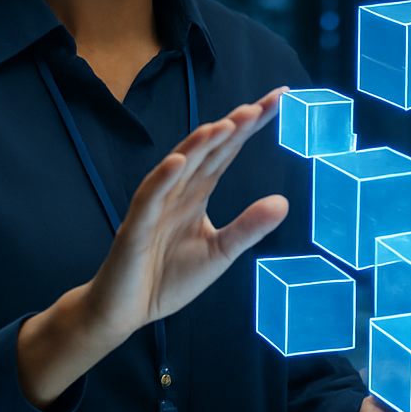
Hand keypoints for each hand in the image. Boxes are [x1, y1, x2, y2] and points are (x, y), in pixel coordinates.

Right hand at [82, 86, 289, 338]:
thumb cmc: (170, 277)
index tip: (277, 101)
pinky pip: (149, 197)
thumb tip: (283, 202)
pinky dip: (163, 178)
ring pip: (179, 166)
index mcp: (197, 192)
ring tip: (227, 124)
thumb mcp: (221, 252)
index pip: (227, 151)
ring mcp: (155, 205)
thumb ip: (249, 227)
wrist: (127, 310)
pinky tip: (179, 161)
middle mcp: (177, 190)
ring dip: (201, 144)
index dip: (249, 127)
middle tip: (262, 104)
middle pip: (208, 150)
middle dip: (233, 126)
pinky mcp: (135, 226)